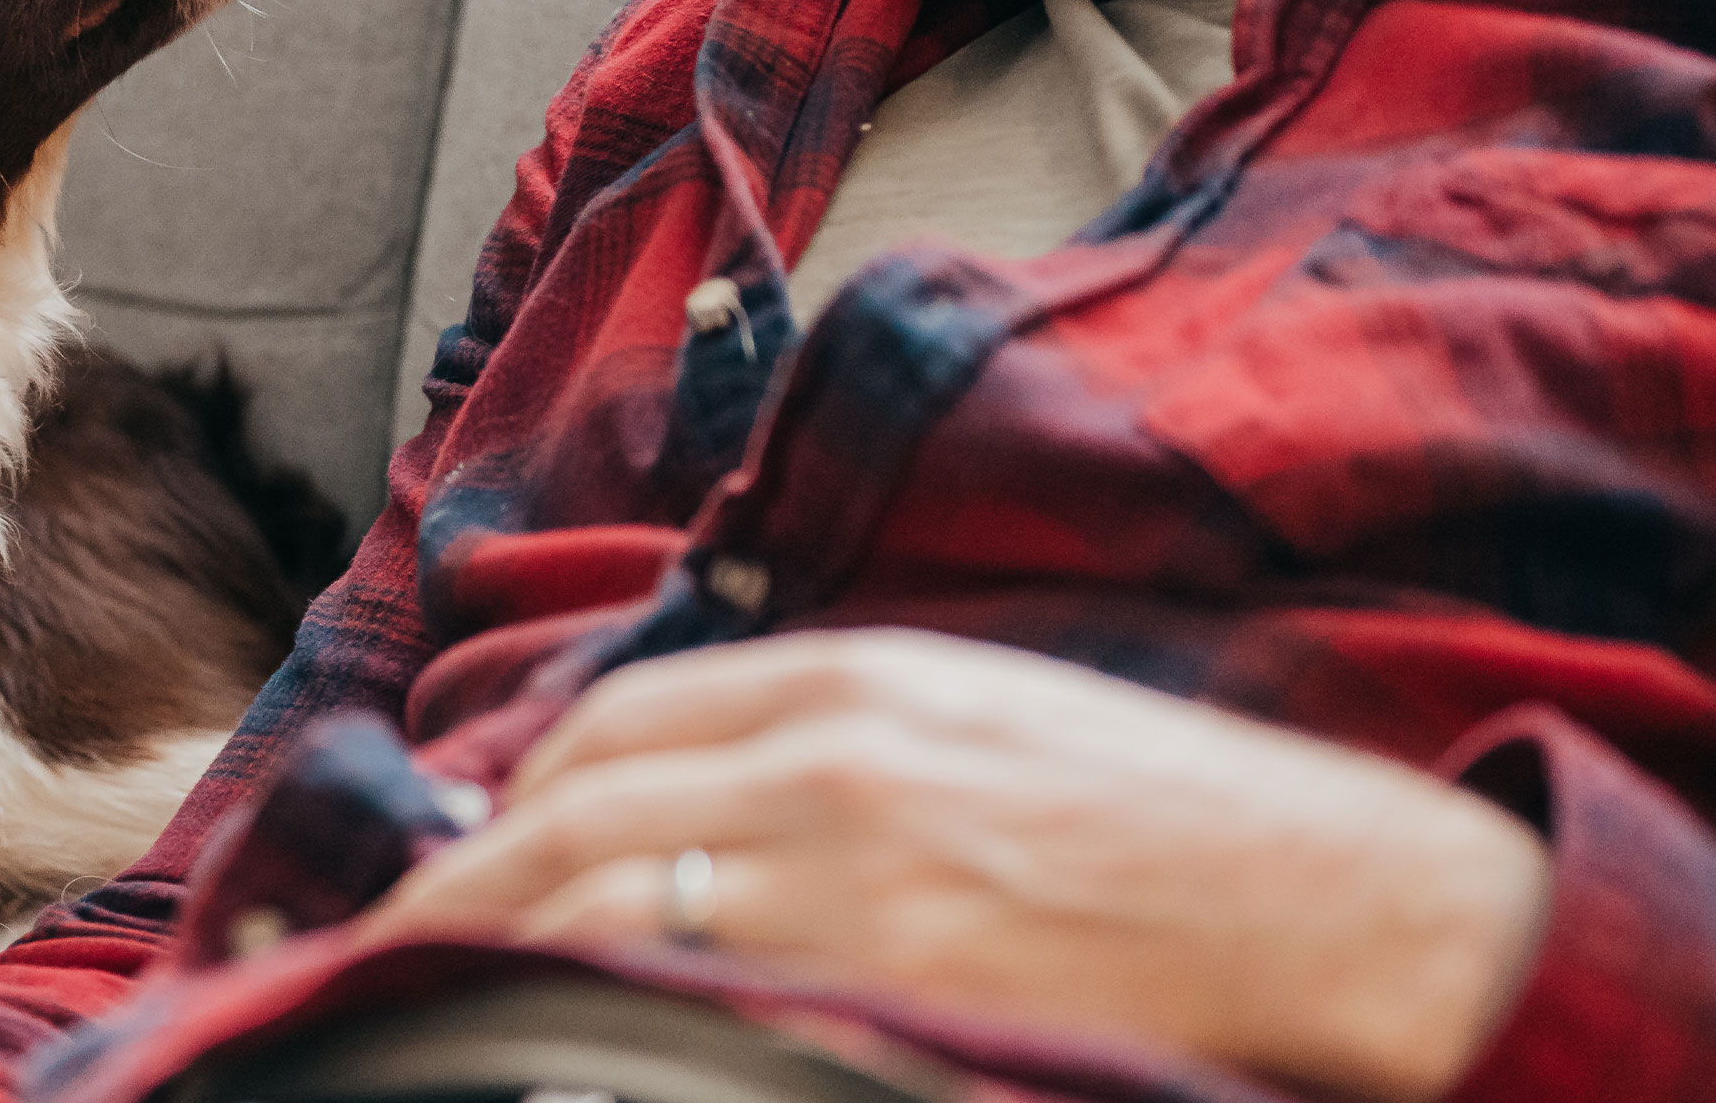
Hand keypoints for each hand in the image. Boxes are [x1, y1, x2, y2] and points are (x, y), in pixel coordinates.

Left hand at [351, 630, 1548, 1102]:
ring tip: (418, 998)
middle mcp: (830, 755)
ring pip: (602, 902)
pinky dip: (604, 1007)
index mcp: (858, 677)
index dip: (520, 791)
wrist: (1334, 903)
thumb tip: (704, 798)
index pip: (620, 722)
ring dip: (492, 950)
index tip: (472, 842)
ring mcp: (849, 871)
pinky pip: (688, 990)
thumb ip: (843, 744)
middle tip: (381, 941)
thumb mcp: (992, 720)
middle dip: (461, 878)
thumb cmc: (1173, 820)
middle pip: (575, 809)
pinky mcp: (880, 976)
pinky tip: (550, 1038)